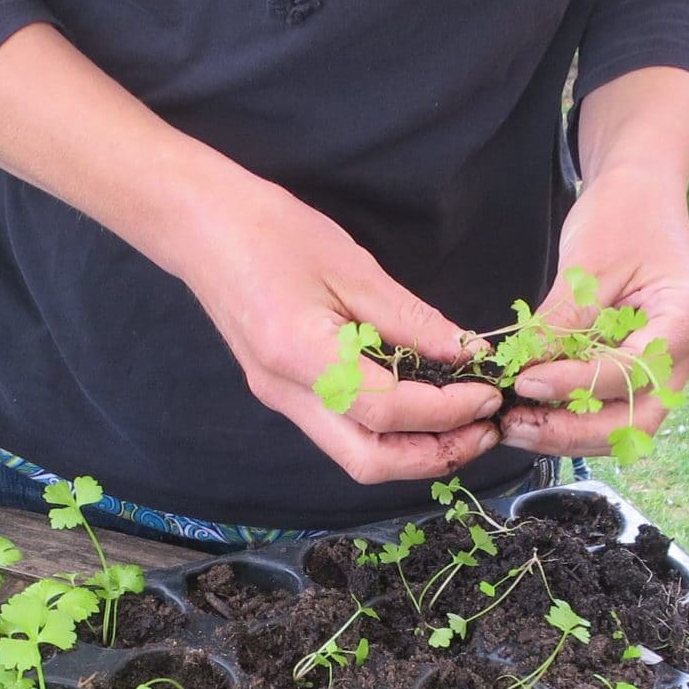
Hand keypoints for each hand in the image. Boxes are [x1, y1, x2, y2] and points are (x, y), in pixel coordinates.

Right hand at [164, 169, 502, 484]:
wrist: (200, 226)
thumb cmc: (270, 231)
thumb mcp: (351, 266)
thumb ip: (410, 318)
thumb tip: (466, 353)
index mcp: (301, 357)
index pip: (388, 410)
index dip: (448, 410)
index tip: (487, 392)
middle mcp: (287, 395)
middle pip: (369, 462)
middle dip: (435, 456)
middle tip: (485, 430)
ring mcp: (282, 400)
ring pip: (356, 456)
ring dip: (415, 452)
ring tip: (463, 424)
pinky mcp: (284, 394)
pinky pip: (344, 432)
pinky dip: (390, 432)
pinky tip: (422, 406)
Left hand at [500, 157, 688, 457]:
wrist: (640, 193)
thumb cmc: (622, 214)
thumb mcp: (587, 263)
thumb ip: (561, 322)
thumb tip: (523, 374)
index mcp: (687, 316)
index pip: (631, 371)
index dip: (575, 384)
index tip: (525, 382)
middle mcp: (688, 351)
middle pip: (636, 420)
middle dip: (574, 432)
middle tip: (515, 425)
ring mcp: (670, 365)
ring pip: (625, 426)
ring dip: (570, 434)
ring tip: (517, 425)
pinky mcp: (643, 368)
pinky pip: (613, 408)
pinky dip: (574, 418)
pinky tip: (532, 412)